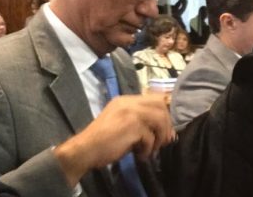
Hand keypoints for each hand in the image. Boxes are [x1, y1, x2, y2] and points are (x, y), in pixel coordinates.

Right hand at [53, 94, 173, 186]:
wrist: (86, 149)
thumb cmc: (102, 141)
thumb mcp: (121, 125)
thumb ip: (140, 123)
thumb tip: (166, 133)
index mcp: (125, 100)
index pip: (154, 97)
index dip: (165, 112)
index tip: (166, 128)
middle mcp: (128, 102)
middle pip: (161, 105)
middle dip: (167, 124)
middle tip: (164, 141)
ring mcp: (130, 112)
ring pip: (160, 119)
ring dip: (160, 137)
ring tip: (151, 149)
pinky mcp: (132, 125)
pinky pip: (150, 136)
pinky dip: (148, 149)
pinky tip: (140, 155)